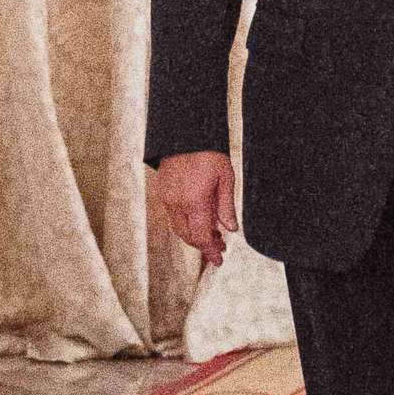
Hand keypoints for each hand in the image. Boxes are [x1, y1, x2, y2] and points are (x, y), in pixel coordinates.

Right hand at [153, 151, 236, 266]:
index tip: (218, 260)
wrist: (185, 134)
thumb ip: (226, 206)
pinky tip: (197, 219)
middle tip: (219, 245)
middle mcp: (177, 203)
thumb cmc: (207, 153)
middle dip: (203, 245)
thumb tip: (231, 229)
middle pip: (188, 236)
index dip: (210, 251)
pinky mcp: (162, 192)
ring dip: (193, 235)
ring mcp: (167, 198)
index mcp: (195, 201)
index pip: (202, 236)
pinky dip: (184, 223)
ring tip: (210, 233)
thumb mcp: (225, 178)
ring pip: (178, 228)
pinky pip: (172, 216)